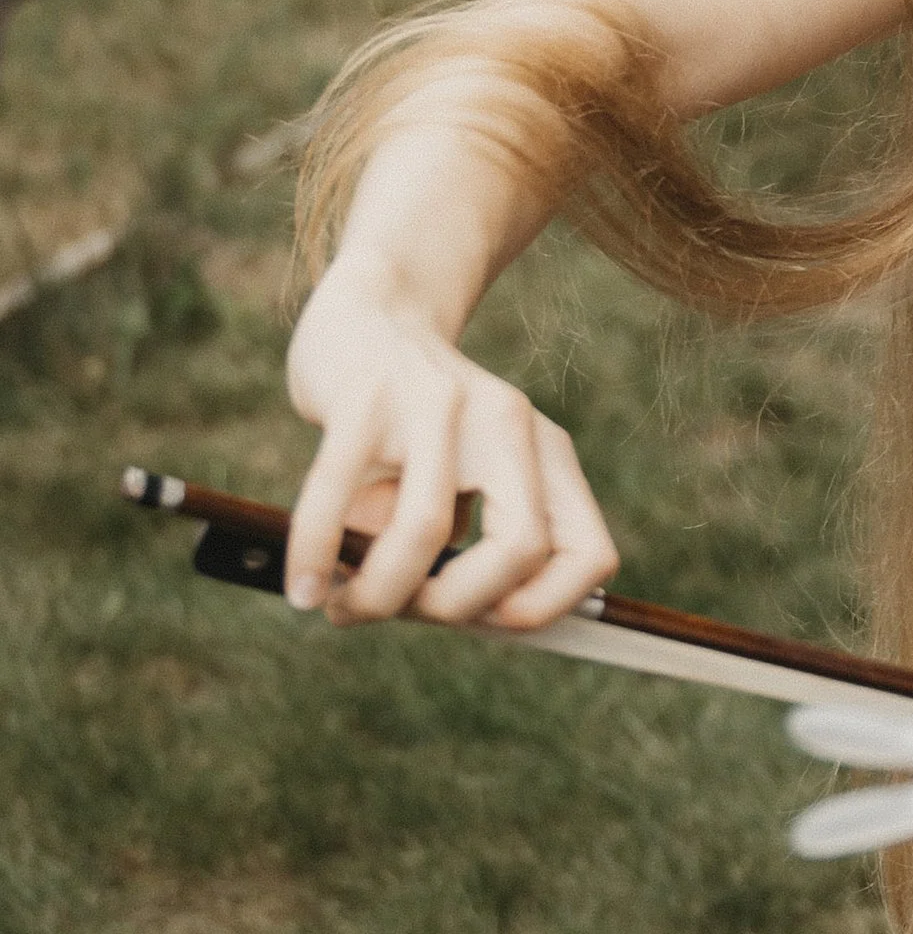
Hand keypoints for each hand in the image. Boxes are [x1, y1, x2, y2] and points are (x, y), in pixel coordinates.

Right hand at [284, 262, 618, 630]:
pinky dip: (316, 557)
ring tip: (342, 608)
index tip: (488, 624)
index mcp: (546, 451)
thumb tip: (457, 625)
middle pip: (519, 550)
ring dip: (380, 594)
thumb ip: (473, 545)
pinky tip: (303, 591)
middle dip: (457, 608)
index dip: (544, 609)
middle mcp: (508, 424)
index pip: (589, 554)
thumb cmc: (420, 423)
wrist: (373, 308)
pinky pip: (338, 497)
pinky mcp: (366, 396)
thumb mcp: (469, 476)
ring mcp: (438, 405)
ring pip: (426, 530)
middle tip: (406, 613)